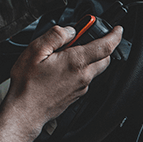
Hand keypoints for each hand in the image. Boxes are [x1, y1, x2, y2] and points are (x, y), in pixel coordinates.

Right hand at [0, 24, 122, 141]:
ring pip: (95, 68)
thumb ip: (56, 35)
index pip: (106, 46)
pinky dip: (80, 69)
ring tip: (66, 53)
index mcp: (76, 62)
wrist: (25, 112)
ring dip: (89, 57)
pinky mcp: (76, 95)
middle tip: (86, 37)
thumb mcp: (35, 50)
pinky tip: (62, 68)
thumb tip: (70, 30)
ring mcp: (81, 87)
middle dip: (101, 45)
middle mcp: (83, 76)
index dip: (115, 35)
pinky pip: (85, 78)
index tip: (117, 29)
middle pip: (105, 58)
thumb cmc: (28, 85)